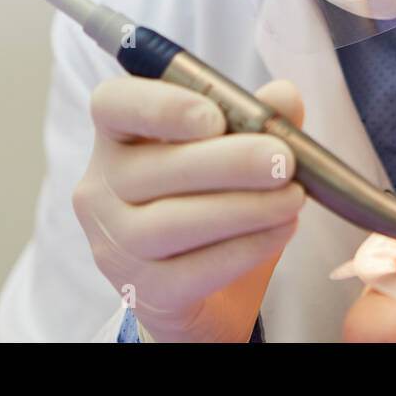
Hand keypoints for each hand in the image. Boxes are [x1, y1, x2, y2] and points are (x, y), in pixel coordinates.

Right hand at [73, 77, 305, 341]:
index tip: (214, 116)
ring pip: (172, 223)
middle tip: (284, 160)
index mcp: (118, 138)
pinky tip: (280, 232)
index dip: (158, 106)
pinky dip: (244, 249)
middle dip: (228, 162)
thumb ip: (255, 119)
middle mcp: (102, 189)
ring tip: (294, 198)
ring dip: (244, 207)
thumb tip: (283, 95)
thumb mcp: (237, 157)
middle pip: (153, 168)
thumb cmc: (215, 207)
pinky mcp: (143, 293)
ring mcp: (115, 246)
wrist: (208, 299)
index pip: (112, 105)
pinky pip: (193, 271)